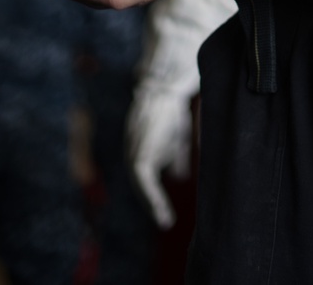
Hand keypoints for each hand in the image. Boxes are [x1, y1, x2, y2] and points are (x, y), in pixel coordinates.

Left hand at [126, 85, 191, 228]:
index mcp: (140, 152)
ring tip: (164, 219)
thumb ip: (176, 158)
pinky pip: (143, 181)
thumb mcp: (176, 140)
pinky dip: (152, 196)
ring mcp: (133, 154)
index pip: (144, 180)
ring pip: (140, 187)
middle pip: (140, 186)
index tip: (164, 212)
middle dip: (152, 205)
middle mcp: (132, 154)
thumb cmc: (171, 112)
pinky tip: (160, 207)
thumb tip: (179, 177)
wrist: (166, 91)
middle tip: (165, 221)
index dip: (153, 196)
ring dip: (152, 205)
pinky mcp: (139, 154)